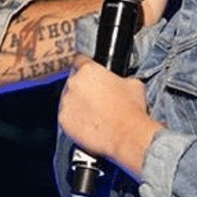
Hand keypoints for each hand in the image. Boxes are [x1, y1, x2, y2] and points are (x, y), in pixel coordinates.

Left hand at [58, 55, 160, 178]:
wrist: (128, 135)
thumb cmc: (131, 110)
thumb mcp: (133, 83)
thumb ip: (120, 78)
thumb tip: (120, 80)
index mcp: (88, 70)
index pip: (80, 61)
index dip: (86, 68)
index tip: (89, 74)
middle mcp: (73, 83)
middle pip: (74, 82)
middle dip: (83, 89)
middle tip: (96, 99)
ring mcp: (66, 102)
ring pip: (68, 99)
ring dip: (77, 104)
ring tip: (94, 114)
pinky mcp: (63, 120)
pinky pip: (66, 117)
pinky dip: (74, 120)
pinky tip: (89, 124)